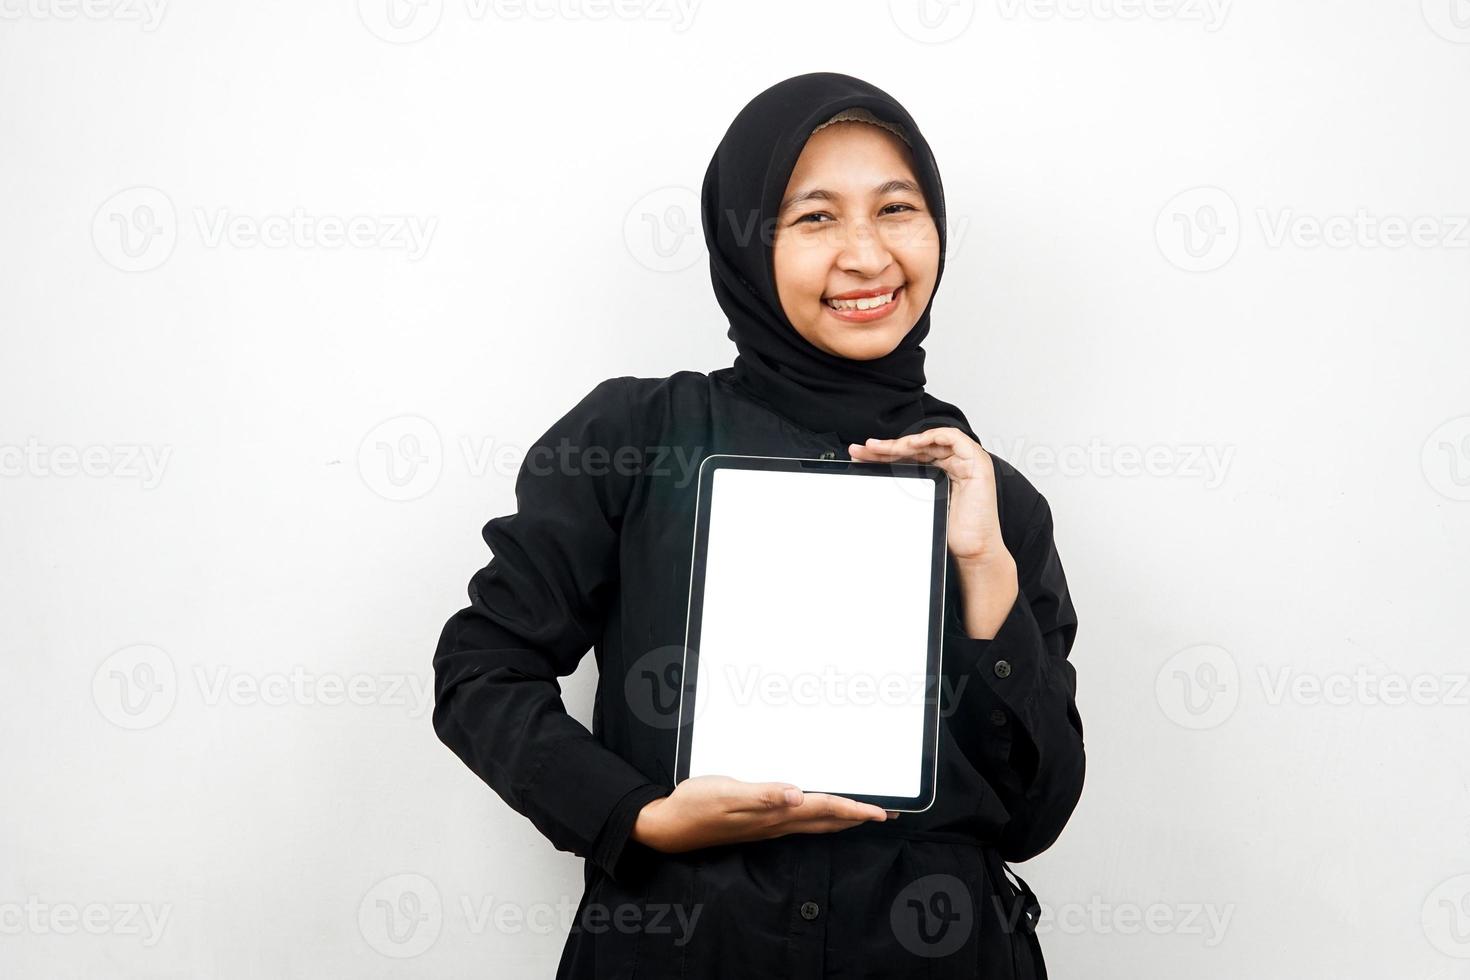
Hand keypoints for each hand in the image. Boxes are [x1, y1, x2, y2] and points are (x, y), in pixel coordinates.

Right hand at [631, 775, 894, 853]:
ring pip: (816, 824)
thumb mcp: (726, 794)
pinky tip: (816, 811)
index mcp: (775, 814)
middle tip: (885, 815)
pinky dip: (818, 816)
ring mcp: (768, 827)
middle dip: (857, 817)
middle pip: (827, 820)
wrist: (670, 826)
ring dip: (841, 818)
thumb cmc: (696, 805)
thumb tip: (795, 795)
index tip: (882, 812)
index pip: (824, 809)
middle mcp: (776, 823)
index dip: (854, 809)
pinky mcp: (758, 824)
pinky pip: (800, 822)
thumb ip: (762, 795)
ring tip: (862, 814)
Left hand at [847, 427, 1007, 565]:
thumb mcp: (920, 503)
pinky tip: (913, 443)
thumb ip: (905, 487)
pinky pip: (954, 438)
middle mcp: (954, 462)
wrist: (973, 549)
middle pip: (917, 447)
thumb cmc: (952, 531)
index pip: (910, 455)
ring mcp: (966, 461)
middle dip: (888, 447)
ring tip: (881, 448)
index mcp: (942, 470)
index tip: (862, 457)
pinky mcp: (977, 463)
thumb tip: (876, 477)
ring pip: (930, 440)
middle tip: (863, 450)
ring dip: (903, 441)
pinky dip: (933, 436)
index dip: (885, 454)